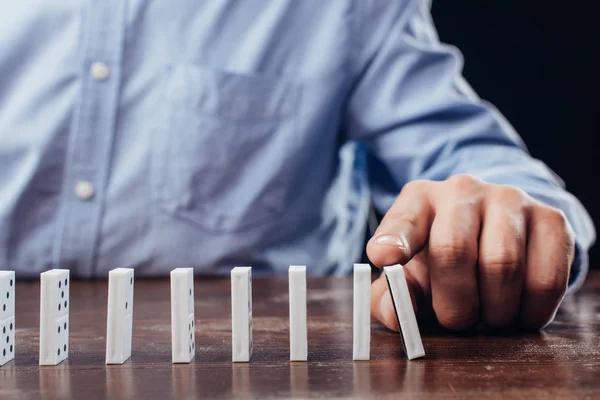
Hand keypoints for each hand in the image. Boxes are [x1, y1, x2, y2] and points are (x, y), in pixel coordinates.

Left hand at [367, 174, 574, 331]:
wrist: (500, 229)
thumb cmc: (444, 258)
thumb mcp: (412, 273)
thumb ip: (393, 296)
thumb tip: (395, 314)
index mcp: (419, 200)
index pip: (404, 218)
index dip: (394, 240)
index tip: (385, 259)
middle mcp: (462, 191)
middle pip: (453, 251)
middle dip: (453, 303)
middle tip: (456, 322)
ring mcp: (510, 199)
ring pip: (502, 266)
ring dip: (493, 311)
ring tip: (488, 314)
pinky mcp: (551, 218)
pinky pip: (544, 279)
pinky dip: (529, 311)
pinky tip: (517, 310)